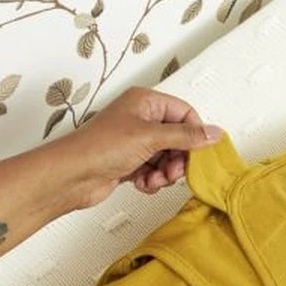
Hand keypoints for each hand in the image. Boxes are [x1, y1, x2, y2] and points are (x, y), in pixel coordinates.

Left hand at [64, 86, 223, 207]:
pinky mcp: (129, 163)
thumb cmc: (100, 147)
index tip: (198, 153)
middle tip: (174, 172)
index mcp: (145, 102)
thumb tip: (214, 133)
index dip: (194, 134)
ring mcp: (135, 142)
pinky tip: (142, 183)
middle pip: (178, 138)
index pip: (184, 113)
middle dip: (178, 158)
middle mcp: (140, 119)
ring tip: (155, 179)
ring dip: (165, 173)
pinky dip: (152, 180)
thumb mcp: (150, 137)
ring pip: (166, 158)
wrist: (72, 175)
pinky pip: (153, 171)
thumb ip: (185, 136)